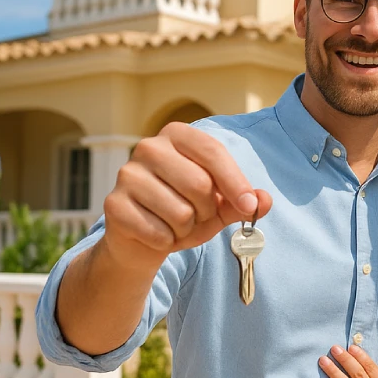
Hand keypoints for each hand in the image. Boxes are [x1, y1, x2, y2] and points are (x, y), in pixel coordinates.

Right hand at [101, 122, 272, 266]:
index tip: (249, 206)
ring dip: (186, 229)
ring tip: (176, 224)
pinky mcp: (113, 205)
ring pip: (180, 212)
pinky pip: (159, 233)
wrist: (141, 241)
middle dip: (207, 211)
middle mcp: (148, 147)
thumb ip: (243, 201)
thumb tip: (264, 200)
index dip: (235, 181)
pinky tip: (157, 234)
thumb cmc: (185, 212)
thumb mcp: (219, 206)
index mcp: (176, 135)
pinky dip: (166, 241)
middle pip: (199, 184)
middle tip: (198, 216)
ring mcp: (127, 175)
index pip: (213, 151)